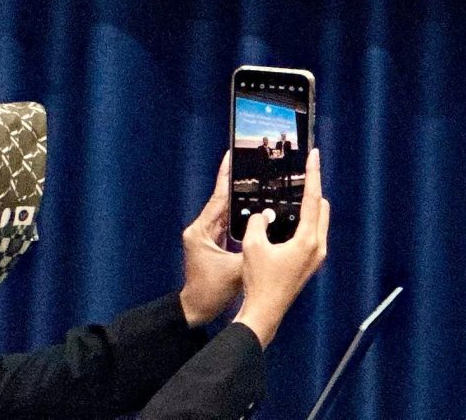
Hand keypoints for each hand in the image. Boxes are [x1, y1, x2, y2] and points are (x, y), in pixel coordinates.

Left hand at [178, 155, 241, 325]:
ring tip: (257, 183)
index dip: (225, 176)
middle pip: (222, 201)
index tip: (230, 155)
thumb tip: (269, 223)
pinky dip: (239, 215)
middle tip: (253, 165)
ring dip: (240, 200)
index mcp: (201, 230)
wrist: (196, 310)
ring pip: (226, 211)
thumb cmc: (211, 291)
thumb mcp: (237, 268)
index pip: (218, 198)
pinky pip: (227, 222)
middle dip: (237, 184)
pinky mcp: (211, 242)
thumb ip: (254, 244)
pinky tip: (254, 208)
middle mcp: (201, 229)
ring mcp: (205, 235)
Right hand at [233, 152, 327, 347]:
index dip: (313, 173)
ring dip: (307, 208)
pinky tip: (287, 223)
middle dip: (311, 191)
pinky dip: (303, 223)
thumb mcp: (252, 247)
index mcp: (308, 239)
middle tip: (298, 178)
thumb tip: (263, 214)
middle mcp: (318, 246)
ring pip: (318, 221)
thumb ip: (258, 223)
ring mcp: (316, 256)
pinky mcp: (310, 264)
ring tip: (290, 198)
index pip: (313, 197)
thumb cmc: (259, 282)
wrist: (264, 312)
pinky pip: (312, 234)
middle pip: (321, 207)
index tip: (314, 155)